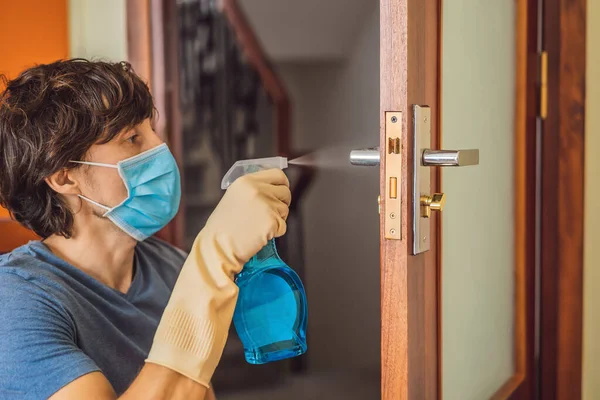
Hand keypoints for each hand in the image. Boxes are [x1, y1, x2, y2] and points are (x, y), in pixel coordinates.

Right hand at [146, 169, 290, 386]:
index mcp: (245, 181)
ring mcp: (264, 205)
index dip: (281, 185)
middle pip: (286, 191)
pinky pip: (283, 226)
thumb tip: (274, 187)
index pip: (278, 174)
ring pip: (285, 209)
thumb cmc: (222, 229)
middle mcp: (256, 189)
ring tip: (257, 226)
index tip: (279, 192)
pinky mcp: (270, 221)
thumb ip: (253, 190)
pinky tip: (258, 235)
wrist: (216, 249)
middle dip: (281, 203)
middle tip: (268, 215)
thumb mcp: (234, 200)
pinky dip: (275, 232)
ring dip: (277, 219)